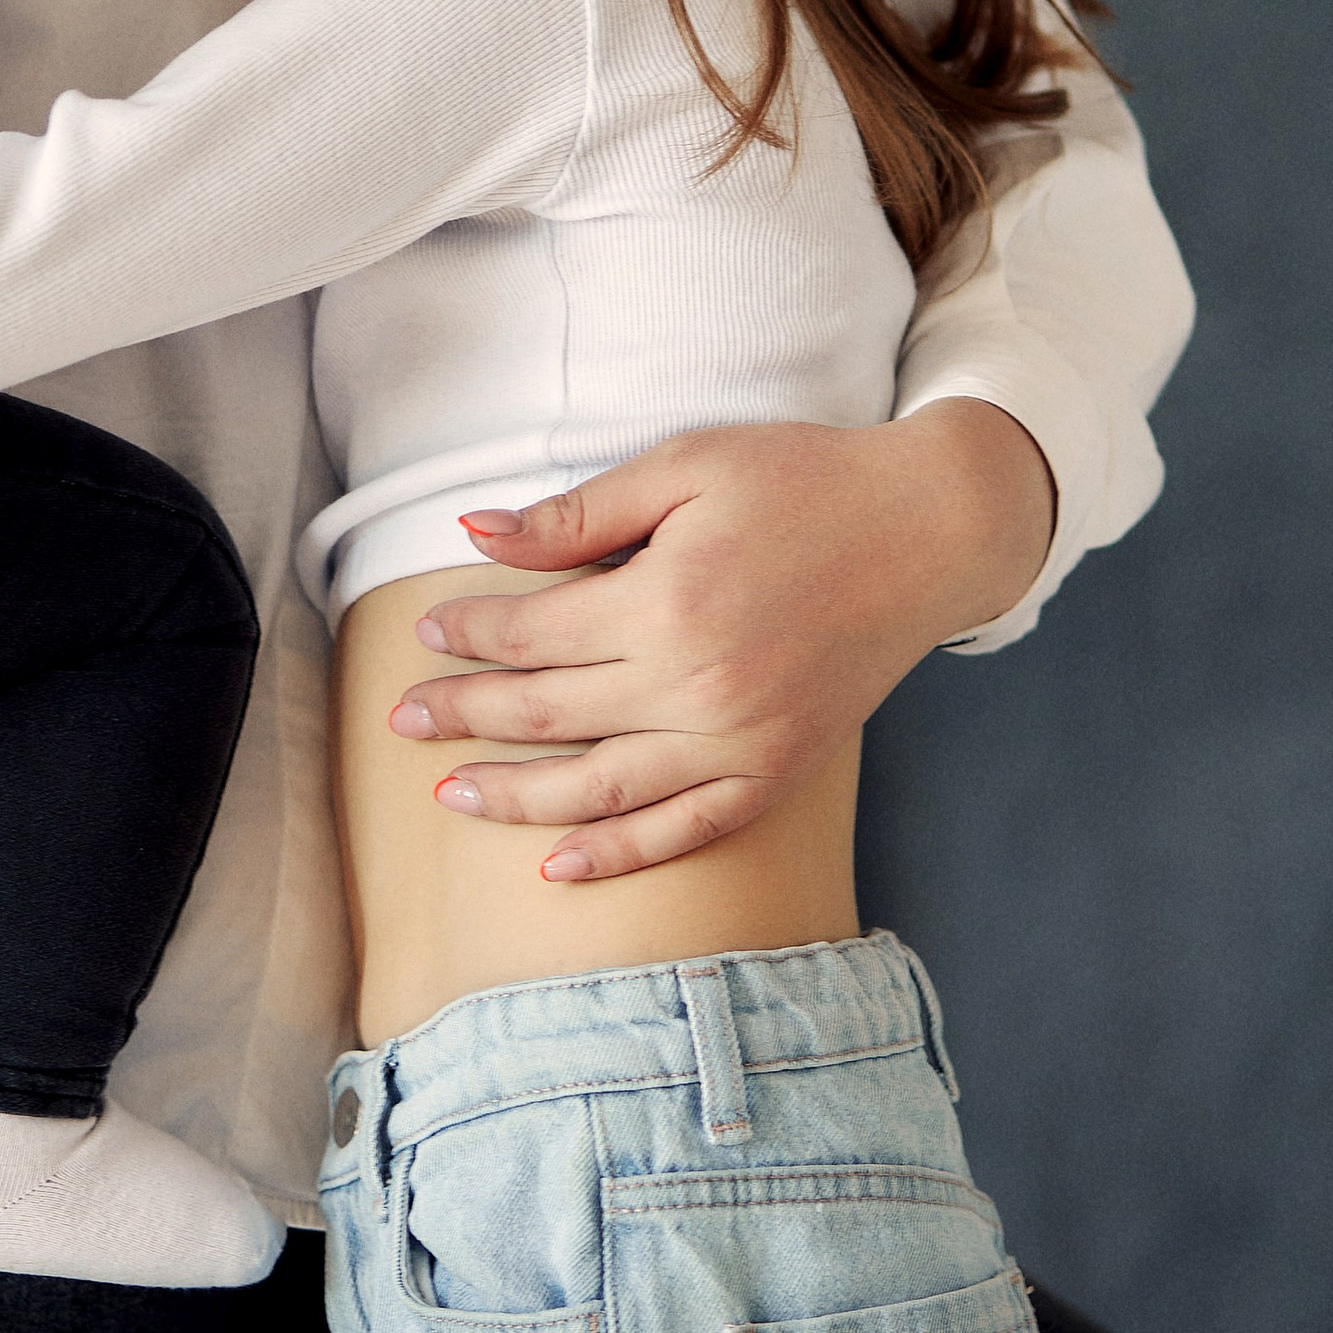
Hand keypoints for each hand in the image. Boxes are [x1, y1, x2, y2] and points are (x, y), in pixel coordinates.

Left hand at [391, 403, 1055, 878]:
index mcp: (666, 600)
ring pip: (600, 789)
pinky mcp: (776, 772)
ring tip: (452, 797)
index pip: (534, 634)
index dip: (471, 636)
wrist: (929, 532)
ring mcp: (739, 740)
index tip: (426, 635)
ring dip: (516, 798)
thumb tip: (476, 533)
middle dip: (466, 718)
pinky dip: (618, 854)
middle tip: (403, 721)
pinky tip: (557, 865)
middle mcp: (697, 686)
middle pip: (549, 714)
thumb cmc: (803, 482)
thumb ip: (580, 511)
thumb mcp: (686, 467)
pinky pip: (683, 829)